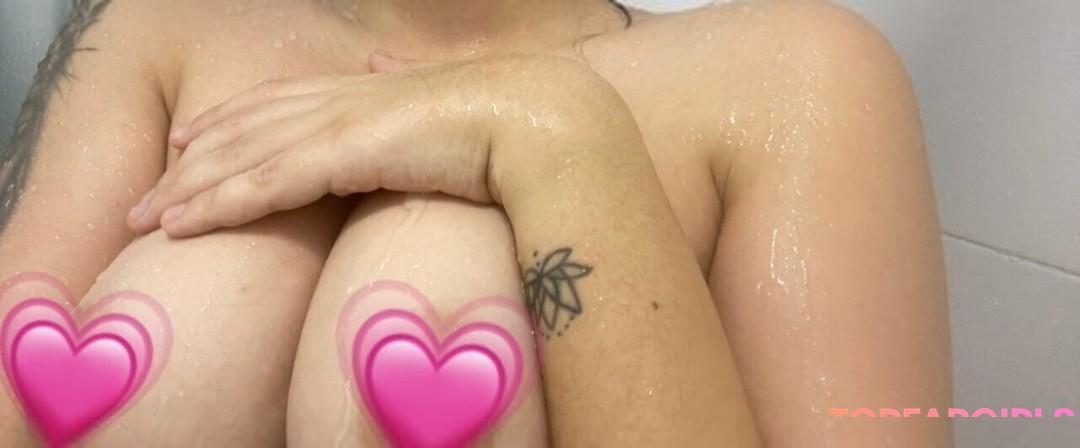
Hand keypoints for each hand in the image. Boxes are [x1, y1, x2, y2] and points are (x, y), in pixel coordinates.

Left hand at [127, 53, 633, 236]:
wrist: (536, 118)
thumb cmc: (506, 115)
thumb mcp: (442, 95)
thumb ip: (403, 83)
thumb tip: (382, 63)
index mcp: (365, 89)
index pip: (279, 103)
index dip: (230, 121)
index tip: (192, 140)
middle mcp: (341, 99)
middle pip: (246, 128)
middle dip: (193, 161)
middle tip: (150, 192)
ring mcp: (338, 124)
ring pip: (242, 157)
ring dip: (189, 189)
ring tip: (147, 218)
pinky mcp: (342, 154)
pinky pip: (263, 184)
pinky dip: (217, 204)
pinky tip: (183, 225)